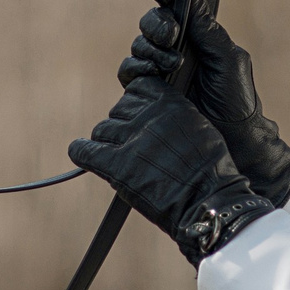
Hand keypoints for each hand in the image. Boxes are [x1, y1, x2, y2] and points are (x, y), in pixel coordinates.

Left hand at [69, 73, 278, 264]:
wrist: (207, 202)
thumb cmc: (208, 171)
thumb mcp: (198, 127)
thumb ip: (174, 115)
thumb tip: (154, 115)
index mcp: (170, 103)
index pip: (137, 88)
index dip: (136, 105)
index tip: (141, 120)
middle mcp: (148, 116)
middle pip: (118, 110)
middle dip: (124, 128)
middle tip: (137, 149)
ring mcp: (130, 139)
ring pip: (101, 131)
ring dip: (108, 144)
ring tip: (125, 162)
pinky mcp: (115, 165)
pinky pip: (82, 150)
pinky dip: (81, 152)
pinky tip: (84, 155)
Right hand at [117, 0, 289, 206]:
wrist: (232, 140)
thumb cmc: (237, 99)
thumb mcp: (228, 58)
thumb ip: (207, 28)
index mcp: (198, 35)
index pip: (174, 4)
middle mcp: (176, 48)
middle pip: (151, 22)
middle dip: (158, 24)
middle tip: (173, 35)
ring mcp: (160, 70)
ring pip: (139, 46)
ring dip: (151, 50)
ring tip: (172, 64)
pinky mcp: (147, 92)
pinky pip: (131, 73)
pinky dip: (138, 70)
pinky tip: (154, 77)